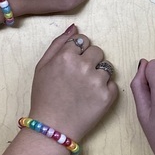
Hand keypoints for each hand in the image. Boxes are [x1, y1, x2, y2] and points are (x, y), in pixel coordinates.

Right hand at [28, 25, 117, 140]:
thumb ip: (58, 43)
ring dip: (99, 74)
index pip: (83, 40)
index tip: (73, 63)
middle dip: (90, 61)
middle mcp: (83, 66)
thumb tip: (75, 27)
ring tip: (85, 89)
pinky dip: (105, 90)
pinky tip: (91, 98)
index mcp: (66, 56)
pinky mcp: (108, 96)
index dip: (79, 51)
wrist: (52, 127)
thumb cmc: (44, 96)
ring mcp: (97, 81)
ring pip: (107, 67)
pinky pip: (113, 84)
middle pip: (98, 51)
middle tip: (79, 77)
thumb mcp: (42, 66)